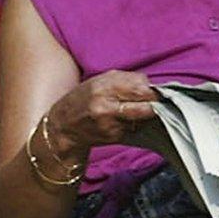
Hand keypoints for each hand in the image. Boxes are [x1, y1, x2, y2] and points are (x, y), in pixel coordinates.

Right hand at [42, 70, 161, 161]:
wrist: (63, 126)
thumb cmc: (83, 98)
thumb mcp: (100, 80)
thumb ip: (126, 80)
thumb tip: (150, 85)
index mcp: (103, 87)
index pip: (141, 89)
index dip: (152, 91)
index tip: (153, 92)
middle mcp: (106, 107)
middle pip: (146, 107)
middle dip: (153, 105)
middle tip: (154, 103)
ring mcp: (110, 125)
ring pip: (141, 118)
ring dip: (142, 115)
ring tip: (130, 110)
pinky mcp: (113, 137)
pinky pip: (132, 128)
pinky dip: (132, 124)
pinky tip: (120, 120)